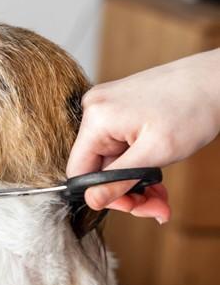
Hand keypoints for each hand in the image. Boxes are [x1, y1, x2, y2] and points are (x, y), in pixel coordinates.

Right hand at [67, 48, 219, 222]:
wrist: (213, 78)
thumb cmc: (192, 108)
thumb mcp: (156, 152)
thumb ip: (119, 179)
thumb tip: (91, 200)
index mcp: (96, 118)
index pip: (78, 170)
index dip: (102, 194)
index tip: (134, 205)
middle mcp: (93, 109)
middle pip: (96, 167)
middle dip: (127, 191)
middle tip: (158, 206)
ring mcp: (105, 108)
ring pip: (110, 160)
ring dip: (135, 181)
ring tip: (162, 194)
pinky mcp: (116, 109)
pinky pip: (118, 146)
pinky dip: (136, 164)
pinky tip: (156, 172)